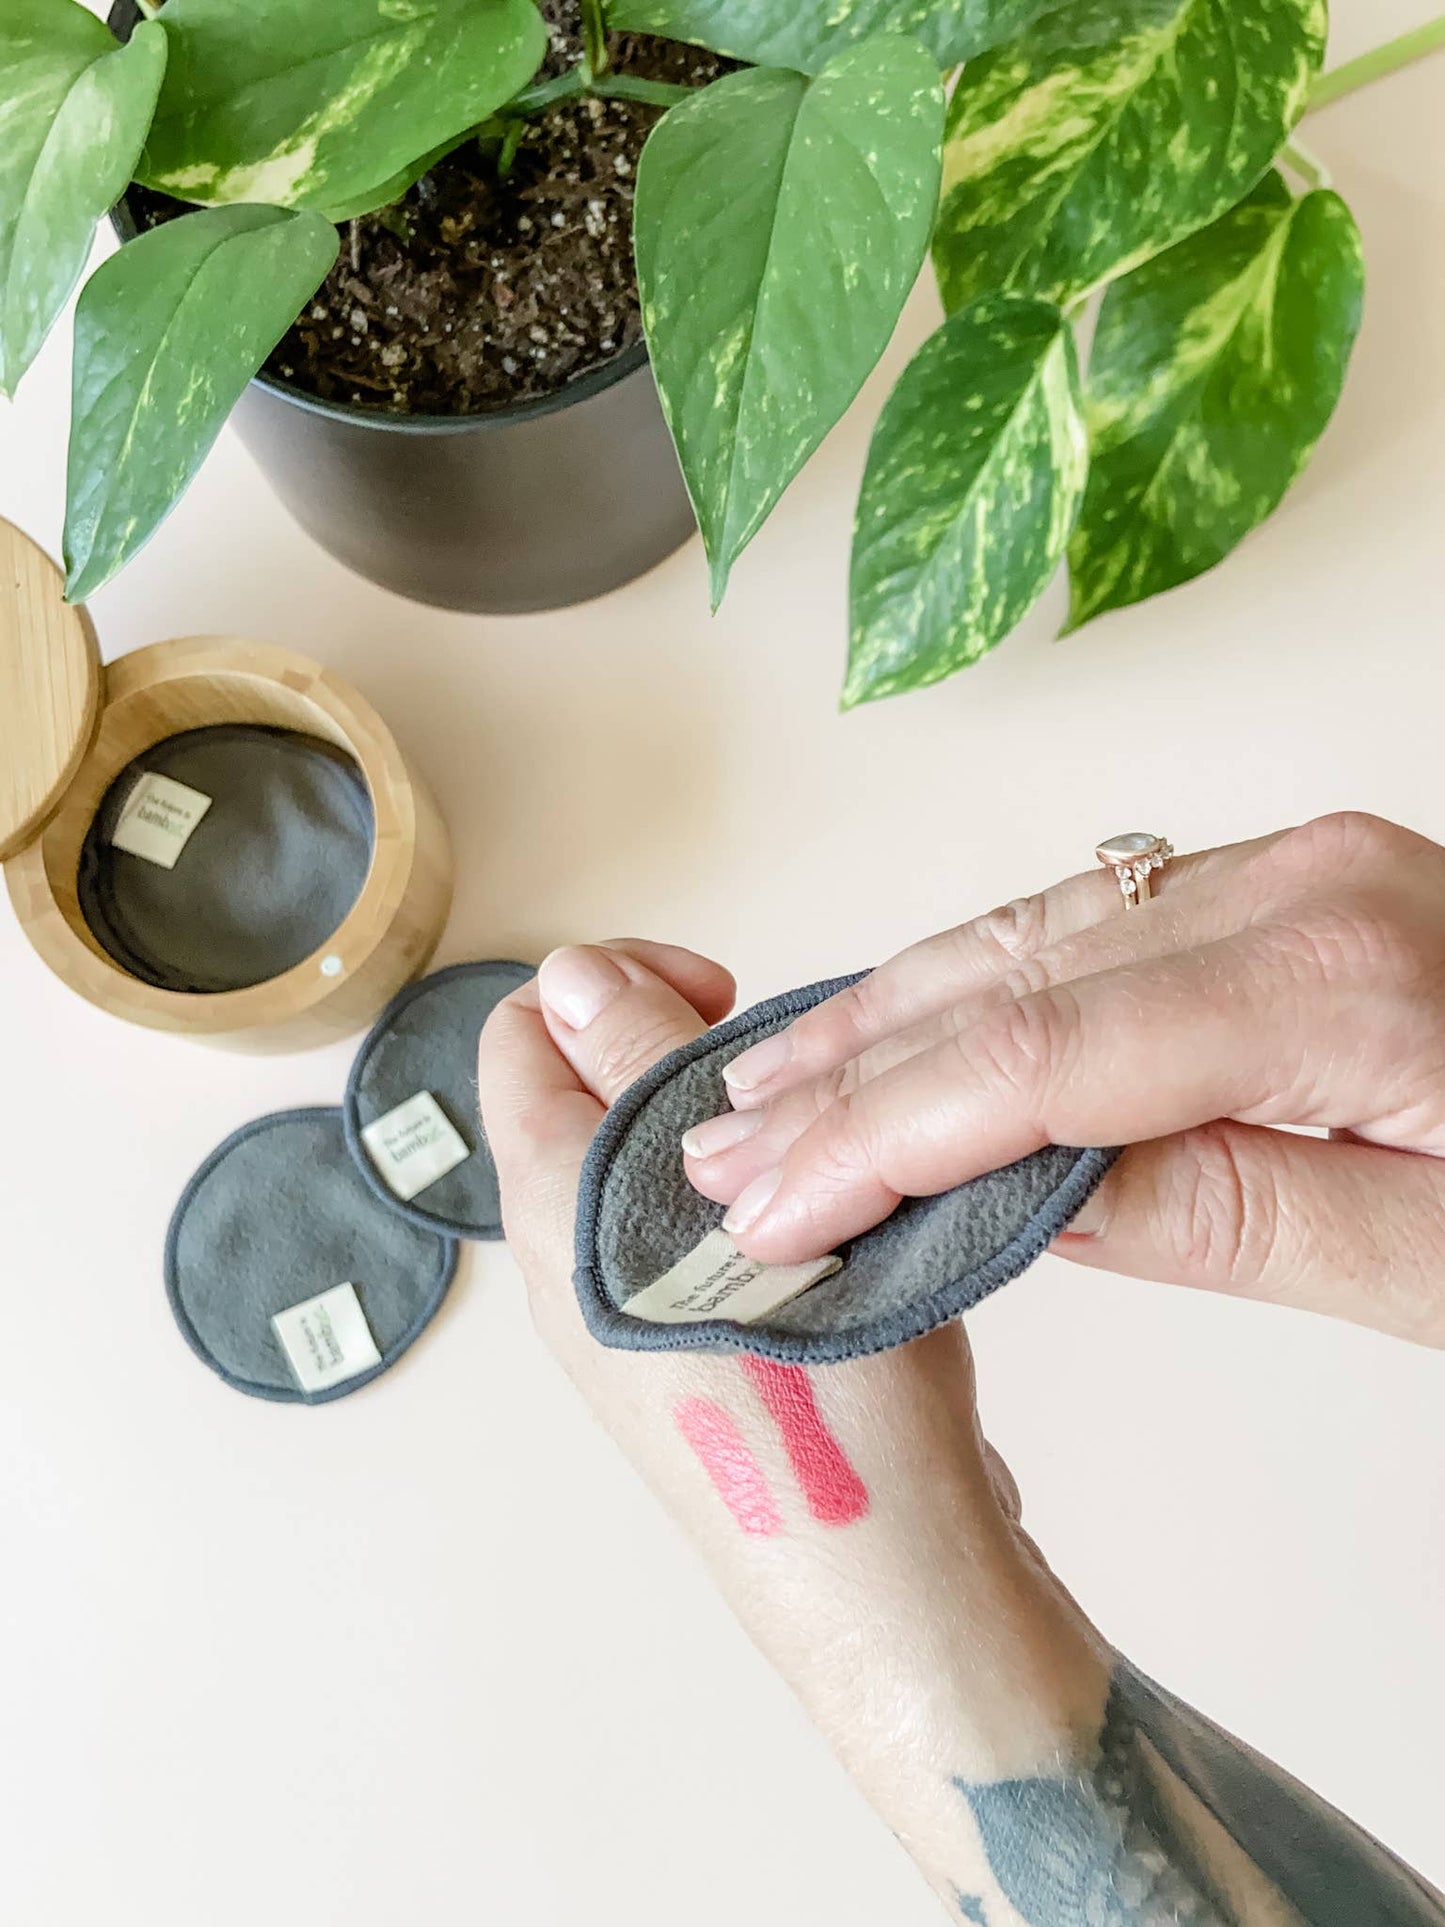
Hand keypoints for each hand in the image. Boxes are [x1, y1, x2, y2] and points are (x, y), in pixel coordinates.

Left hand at [476, 940, 1110, 1901]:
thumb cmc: (822, 1383)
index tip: (724, 997)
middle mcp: (561, 1259)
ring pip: (647, 1159)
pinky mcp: (680, 1355)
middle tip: (790, 1090)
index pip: (519, 1029)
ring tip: (824, 1154)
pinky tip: (833, 1224)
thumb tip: (564, 971)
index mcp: (550, 1202)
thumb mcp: (729, 1194)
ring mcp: (619, 1316)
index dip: (617, 980)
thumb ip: (645, 1069)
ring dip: (728, 1126)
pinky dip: (746, 1194)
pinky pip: (687, 1228)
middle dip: (684, 1048)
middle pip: (584, 1090)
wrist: (887, 1578)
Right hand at [682, 812, 1444, 1347]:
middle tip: (718, 1152)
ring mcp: (1288, 870)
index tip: (769, 1207)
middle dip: (845, 1072)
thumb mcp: (1444, 1266)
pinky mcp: (1282, 889)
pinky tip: (893, 1029)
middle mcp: (1301, 884)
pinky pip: (1082, 928)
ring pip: (1026, 936)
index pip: (1042, 1056)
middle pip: (1007, 975)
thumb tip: (1025, 1196)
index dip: (878, 1135)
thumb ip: (1226, 1216)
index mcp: (1342, 973)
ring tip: (766, 1094)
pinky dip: (968, 990)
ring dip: (883, 1021)